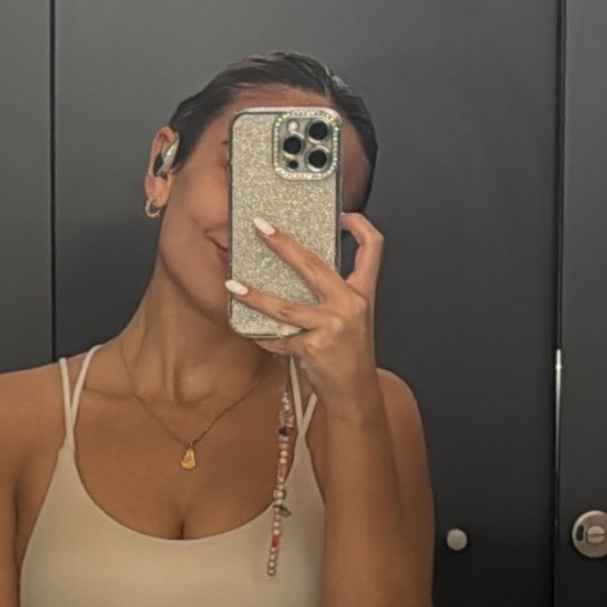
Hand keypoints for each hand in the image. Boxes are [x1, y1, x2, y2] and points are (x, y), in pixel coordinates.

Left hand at [226, 212, 384, 409]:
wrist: (355, 392)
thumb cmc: (350, 353)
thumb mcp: (354, 317)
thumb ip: (336, 292)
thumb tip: (301, 267)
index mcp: (363, 292)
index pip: (372, 248)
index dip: (359, 225)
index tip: (341, 214)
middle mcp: (350, 305)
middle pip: (314, 265)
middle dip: (284, 244)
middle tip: (261, 228)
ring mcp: (331, 326)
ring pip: (285, 306)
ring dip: (255, 296)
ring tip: (233, 285)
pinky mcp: (312, 348)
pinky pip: (279, 338)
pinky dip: (264, 336)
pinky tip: (252, 331)